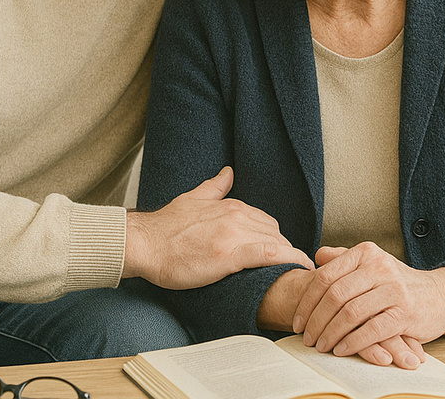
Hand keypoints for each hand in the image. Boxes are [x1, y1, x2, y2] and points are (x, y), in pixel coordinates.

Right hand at [124, 167, 313, 288]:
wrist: (144, 244)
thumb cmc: (164, 226)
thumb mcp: (192, 199)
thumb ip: (214, 187)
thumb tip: (229, 172)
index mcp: (230, 205)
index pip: (265, 221)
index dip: (273, 238)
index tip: (277, 251)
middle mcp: (236, 216)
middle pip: (274, 233)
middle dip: (283, 249)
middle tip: (286, 267)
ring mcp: (233, 235)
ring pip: (275, 243)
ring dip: (289, 256)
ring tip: (297, 272)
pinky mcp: (229, 256)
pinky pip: (268, 255)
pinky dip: (288, 259)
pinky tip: (299, 267)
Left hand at [259, 263, 426, 368]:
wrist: (440, 295)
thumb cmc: (398, 283)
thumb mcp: (372, 264)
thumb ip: (345, 258)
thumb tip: (317, 257)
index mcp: (366, 253)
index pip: (326, 276)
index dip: (307, 301)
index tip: (297, 321)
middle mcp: (379, 266)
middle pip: (335, 296)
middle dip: (316, 321)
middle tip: (307, 338)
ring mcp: (394, 288)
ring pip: (351, 313)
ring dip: (331, 334)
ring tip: (321, 346)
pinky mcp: (405, 311)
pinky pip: (371, 329)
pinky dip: (352, 342)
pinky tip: (342, 350)